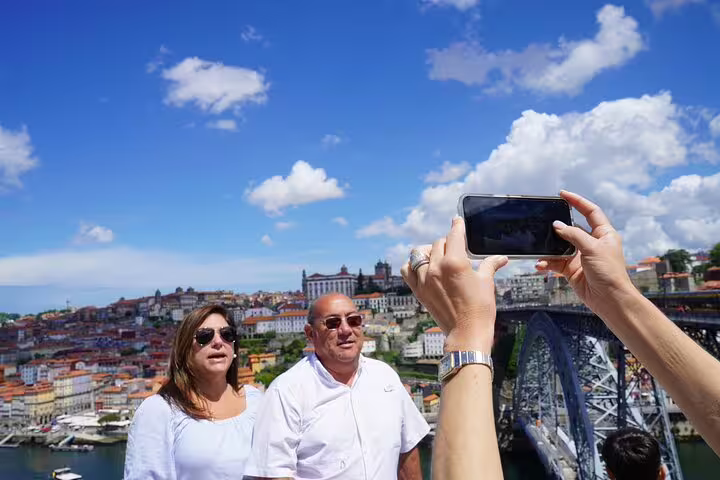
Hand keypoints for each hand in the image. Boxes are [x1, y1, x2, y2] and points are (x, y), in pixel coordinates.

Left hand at [401, 216, 507, 351]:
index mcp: (455, 262)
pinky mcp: (418, 290)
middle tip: (455, 248)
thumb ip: (490, 265)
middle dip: (448, 242)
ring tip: (437, 254)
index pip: (454, 235)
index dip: (457, 226)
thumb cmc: (480, 308)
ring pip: (420, 254)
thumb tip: (501, 258)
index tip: (457, 221)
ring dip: (429, 251)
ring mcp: (424, 279)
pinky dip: (412, 265)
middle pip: (438, 243)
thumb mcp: (486, 282)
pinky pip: (407, 270)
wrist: (467, 332)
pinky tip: (421, 266)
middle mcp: (436, 268)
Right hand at [535, 190, 635, 313]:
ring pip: (560, 246)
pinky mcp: (572, 269)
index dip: (577, 201)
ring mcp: (581, 256)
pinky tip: (541, 265)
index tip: (563, 194)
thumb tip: (557, 225)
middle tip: (544, 221)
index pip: (590, 211)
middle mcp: (592, 243)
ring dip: (549, 248)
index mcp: (603, 234)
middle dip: (557, 226)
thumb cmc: (609, 272)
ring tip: (539, 249)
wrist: (609, 299)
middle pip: (571, 228)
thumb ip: (573, 235)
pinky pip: (555, 262)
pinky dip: (547, 263)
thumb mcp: (592, 248)